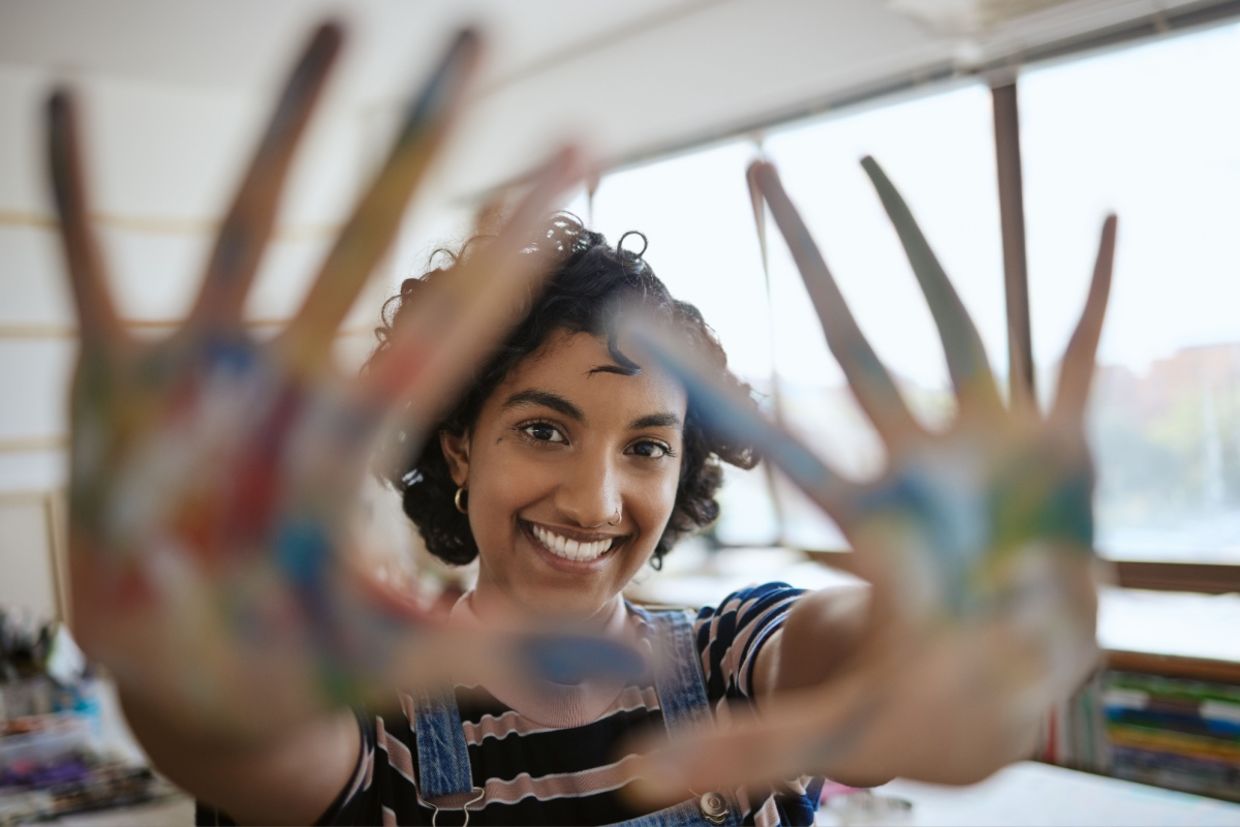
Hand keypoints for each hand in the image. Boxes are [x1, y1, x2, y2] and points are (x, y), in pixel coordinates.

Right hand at [51, 22, 586, 739]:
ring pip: (257, 227)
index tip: (582, 149)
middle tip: (480, 33)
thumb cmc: (301, 657)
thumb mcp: (408, 655)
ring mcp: (209, 375)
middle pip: (372, 233)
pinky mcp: (118, 389)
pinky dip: (76, 202)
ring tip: (334, 25)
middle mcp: (299, 381)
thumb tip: (644, 664)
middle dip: (422, 139)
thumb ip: (518, 648)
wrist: (196, 679)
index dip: (516, 236)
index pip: (460, 315)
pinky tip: (66, 108)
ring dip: (289, 127)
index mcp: (366, 433)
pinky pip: (94, 280)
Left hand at [623, 157, 1114, 793]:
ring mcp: (982, 439)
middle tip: (756, 168)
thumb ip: (749, 751)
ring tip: (878, 154)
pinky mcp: (1057, 445)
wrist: (1009, 681)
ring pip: (952, 314)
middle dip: (809, 252)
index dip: (713, 378)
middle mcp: (912, 454)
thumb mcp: (845, 729)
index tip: (637, 317)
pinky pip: (1078, 352)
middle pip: (851, 334)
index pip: (773, 429)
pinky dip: (1091, 292)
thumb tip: (632, 784)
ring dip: (923, 237)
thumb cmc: (927, 697)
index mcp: (862, 509)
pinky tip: (1101, 221)